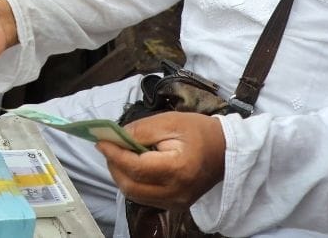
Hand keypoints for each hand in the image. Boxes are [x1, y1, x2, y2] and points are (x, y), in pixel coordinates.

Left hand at [97, 112, 226, 210]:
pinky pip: (145, 197)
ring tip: (118, 155)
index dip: (114, 154)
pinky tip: (132, 166)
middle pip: (131, 186)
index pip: (135, 167)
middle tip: (108, 147)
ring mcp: (176, 202)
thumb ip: (139, 131)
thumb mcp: (169, 122)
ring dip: (121, 175)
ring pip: (135, 195)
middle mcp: (176, 192)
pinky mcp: (175, 205)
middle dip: (114, 166)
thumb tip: (114, 137)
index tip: (101, 141)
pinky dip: (133, 182)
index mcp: (178, 169)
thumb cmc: (199, 131)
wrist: (226, 150)